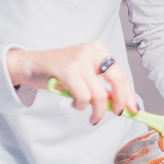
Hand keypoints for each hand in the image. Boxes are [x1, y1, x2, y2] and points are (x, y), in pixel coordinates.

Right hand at [6, 41, 138, 124]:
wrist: (30, 65)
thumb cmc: (58, 71)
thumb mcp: (84, 74)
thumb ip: (101, 85)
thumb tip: (121, 104)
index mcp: (98, 49)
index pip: (121, 74)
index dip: (129, 94)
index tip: (133, 109)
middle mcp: (90, 51)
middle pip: (117, 80)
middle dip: (120, 102)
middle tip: (116, 114)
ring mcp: (78, 60)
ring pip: (99, 95)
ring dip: (96, 111)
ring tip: (88, 112)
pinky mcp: (66, 70)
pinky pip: (83, 97)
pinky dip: (80, 105)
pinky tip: (73, 102)